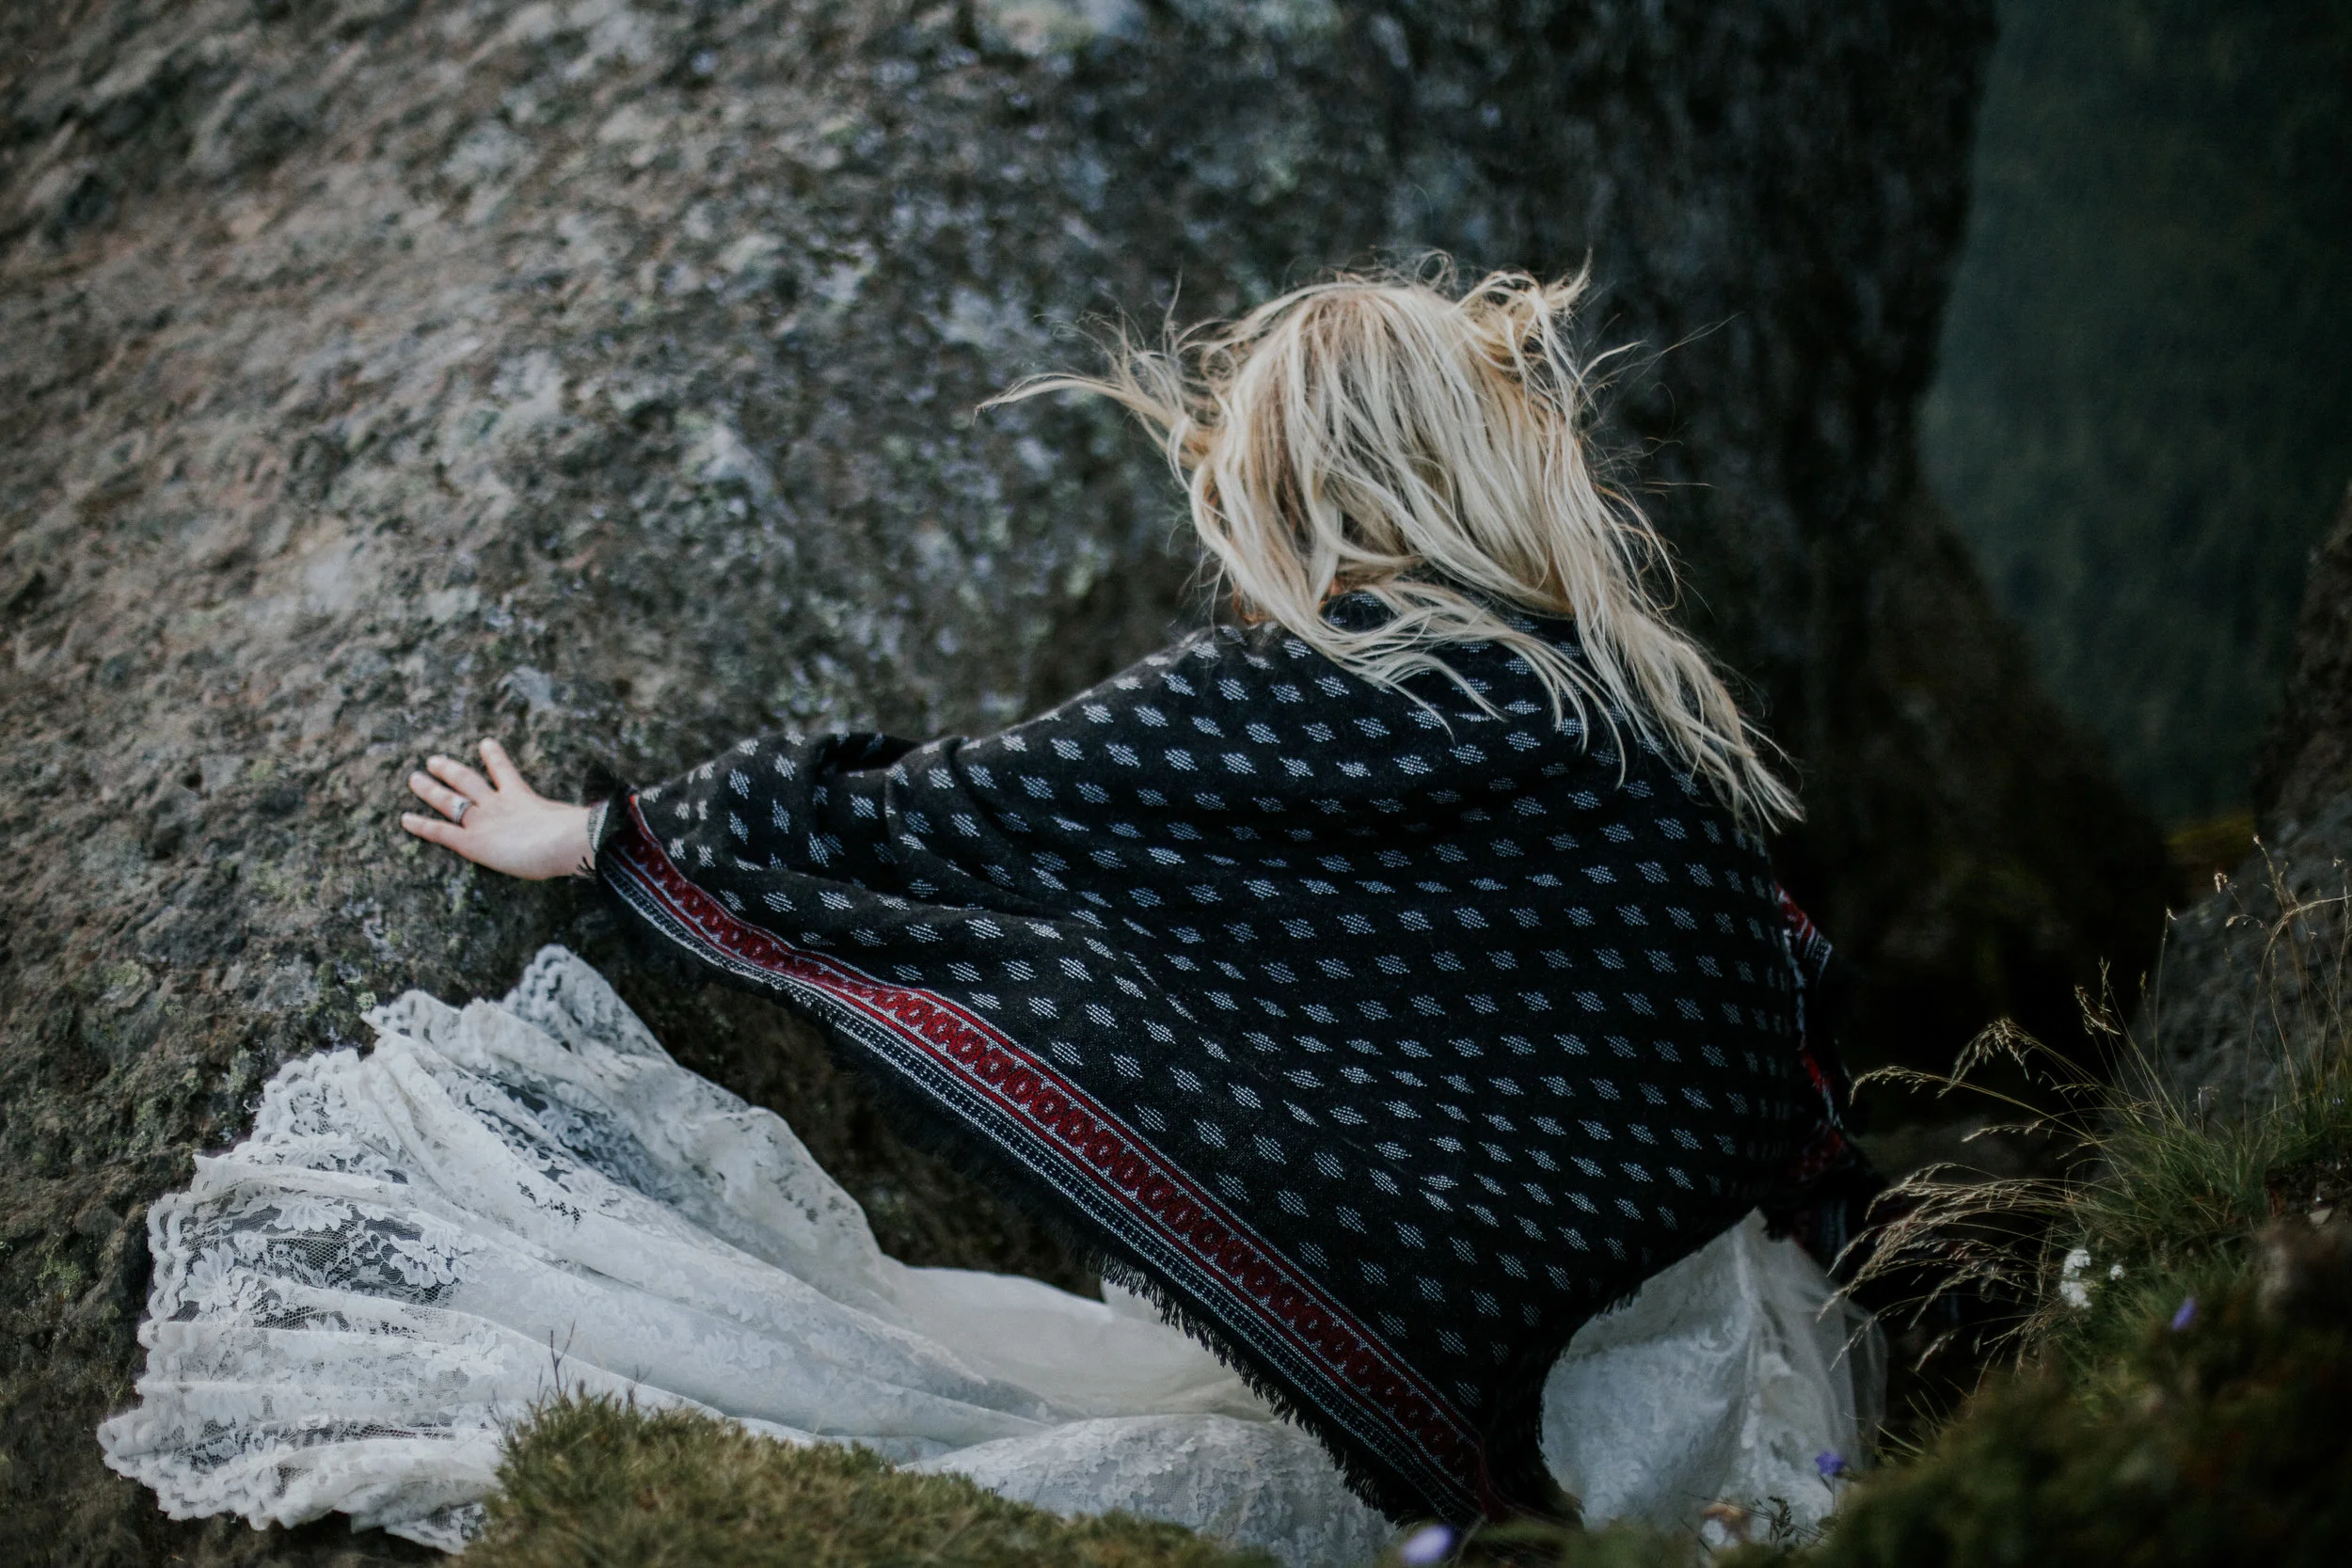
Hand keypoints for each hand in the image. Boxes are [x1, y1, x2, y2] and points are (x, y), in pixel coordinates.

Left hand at [401, 739, 594, 880]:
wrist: (566, 842)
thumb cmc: (578, 837)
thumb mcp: (577, 824)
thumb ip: (580, 821)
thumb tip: (606, 819)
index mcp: (523, 798)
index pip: (504, 773)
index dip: (494, 757)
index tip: (485, 743)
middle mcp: (497, 805)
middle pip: (468, 781)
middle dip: (450, 770)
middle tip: (433, 759)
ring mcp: (483, 821)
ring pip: (450, 799)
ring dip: (430, 788)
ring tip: (414, 777)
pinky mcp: (472, 842)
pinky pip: (441, 831)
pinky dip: (421, 825)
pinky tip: (404, 819)